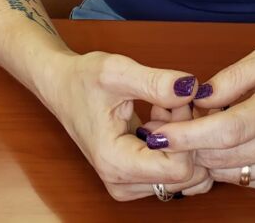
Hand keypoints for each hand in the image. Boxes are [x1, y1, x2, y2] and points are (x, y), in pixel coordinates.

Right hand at [50, 51, 212, 200]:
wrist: (63, 86)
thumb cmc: (83, 79)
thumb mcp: (118, 71)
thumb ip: (155, 82)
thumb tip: (191, 88)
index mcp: (116, 163)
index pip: (179, 168)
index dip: (186, 131)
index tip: (173, 102)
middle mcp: (123, 183)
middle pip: (185, 173)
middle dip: (186, 134)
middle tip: (169, 101)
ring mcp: (129, 183)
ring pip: (183, 171)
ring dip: (182, 137)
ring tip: (161, 108)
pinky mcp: (136, 176)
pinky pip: (174, 167)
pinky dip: (176, 141)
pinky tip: (160, 116)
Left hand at [147, 42, 254, 192]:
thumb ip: (232, 77)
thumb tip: (198, 97)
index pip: (227, 131)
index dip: (188, 135)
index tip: (159, 133)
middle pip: (220, 155)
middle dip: (185, 144)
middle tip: (164, 125)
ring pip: (226, 172)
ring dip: (201, 154)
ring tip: (193, 129)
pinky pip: (239, 179)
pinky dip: (222, 163)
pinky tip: (220, 142)